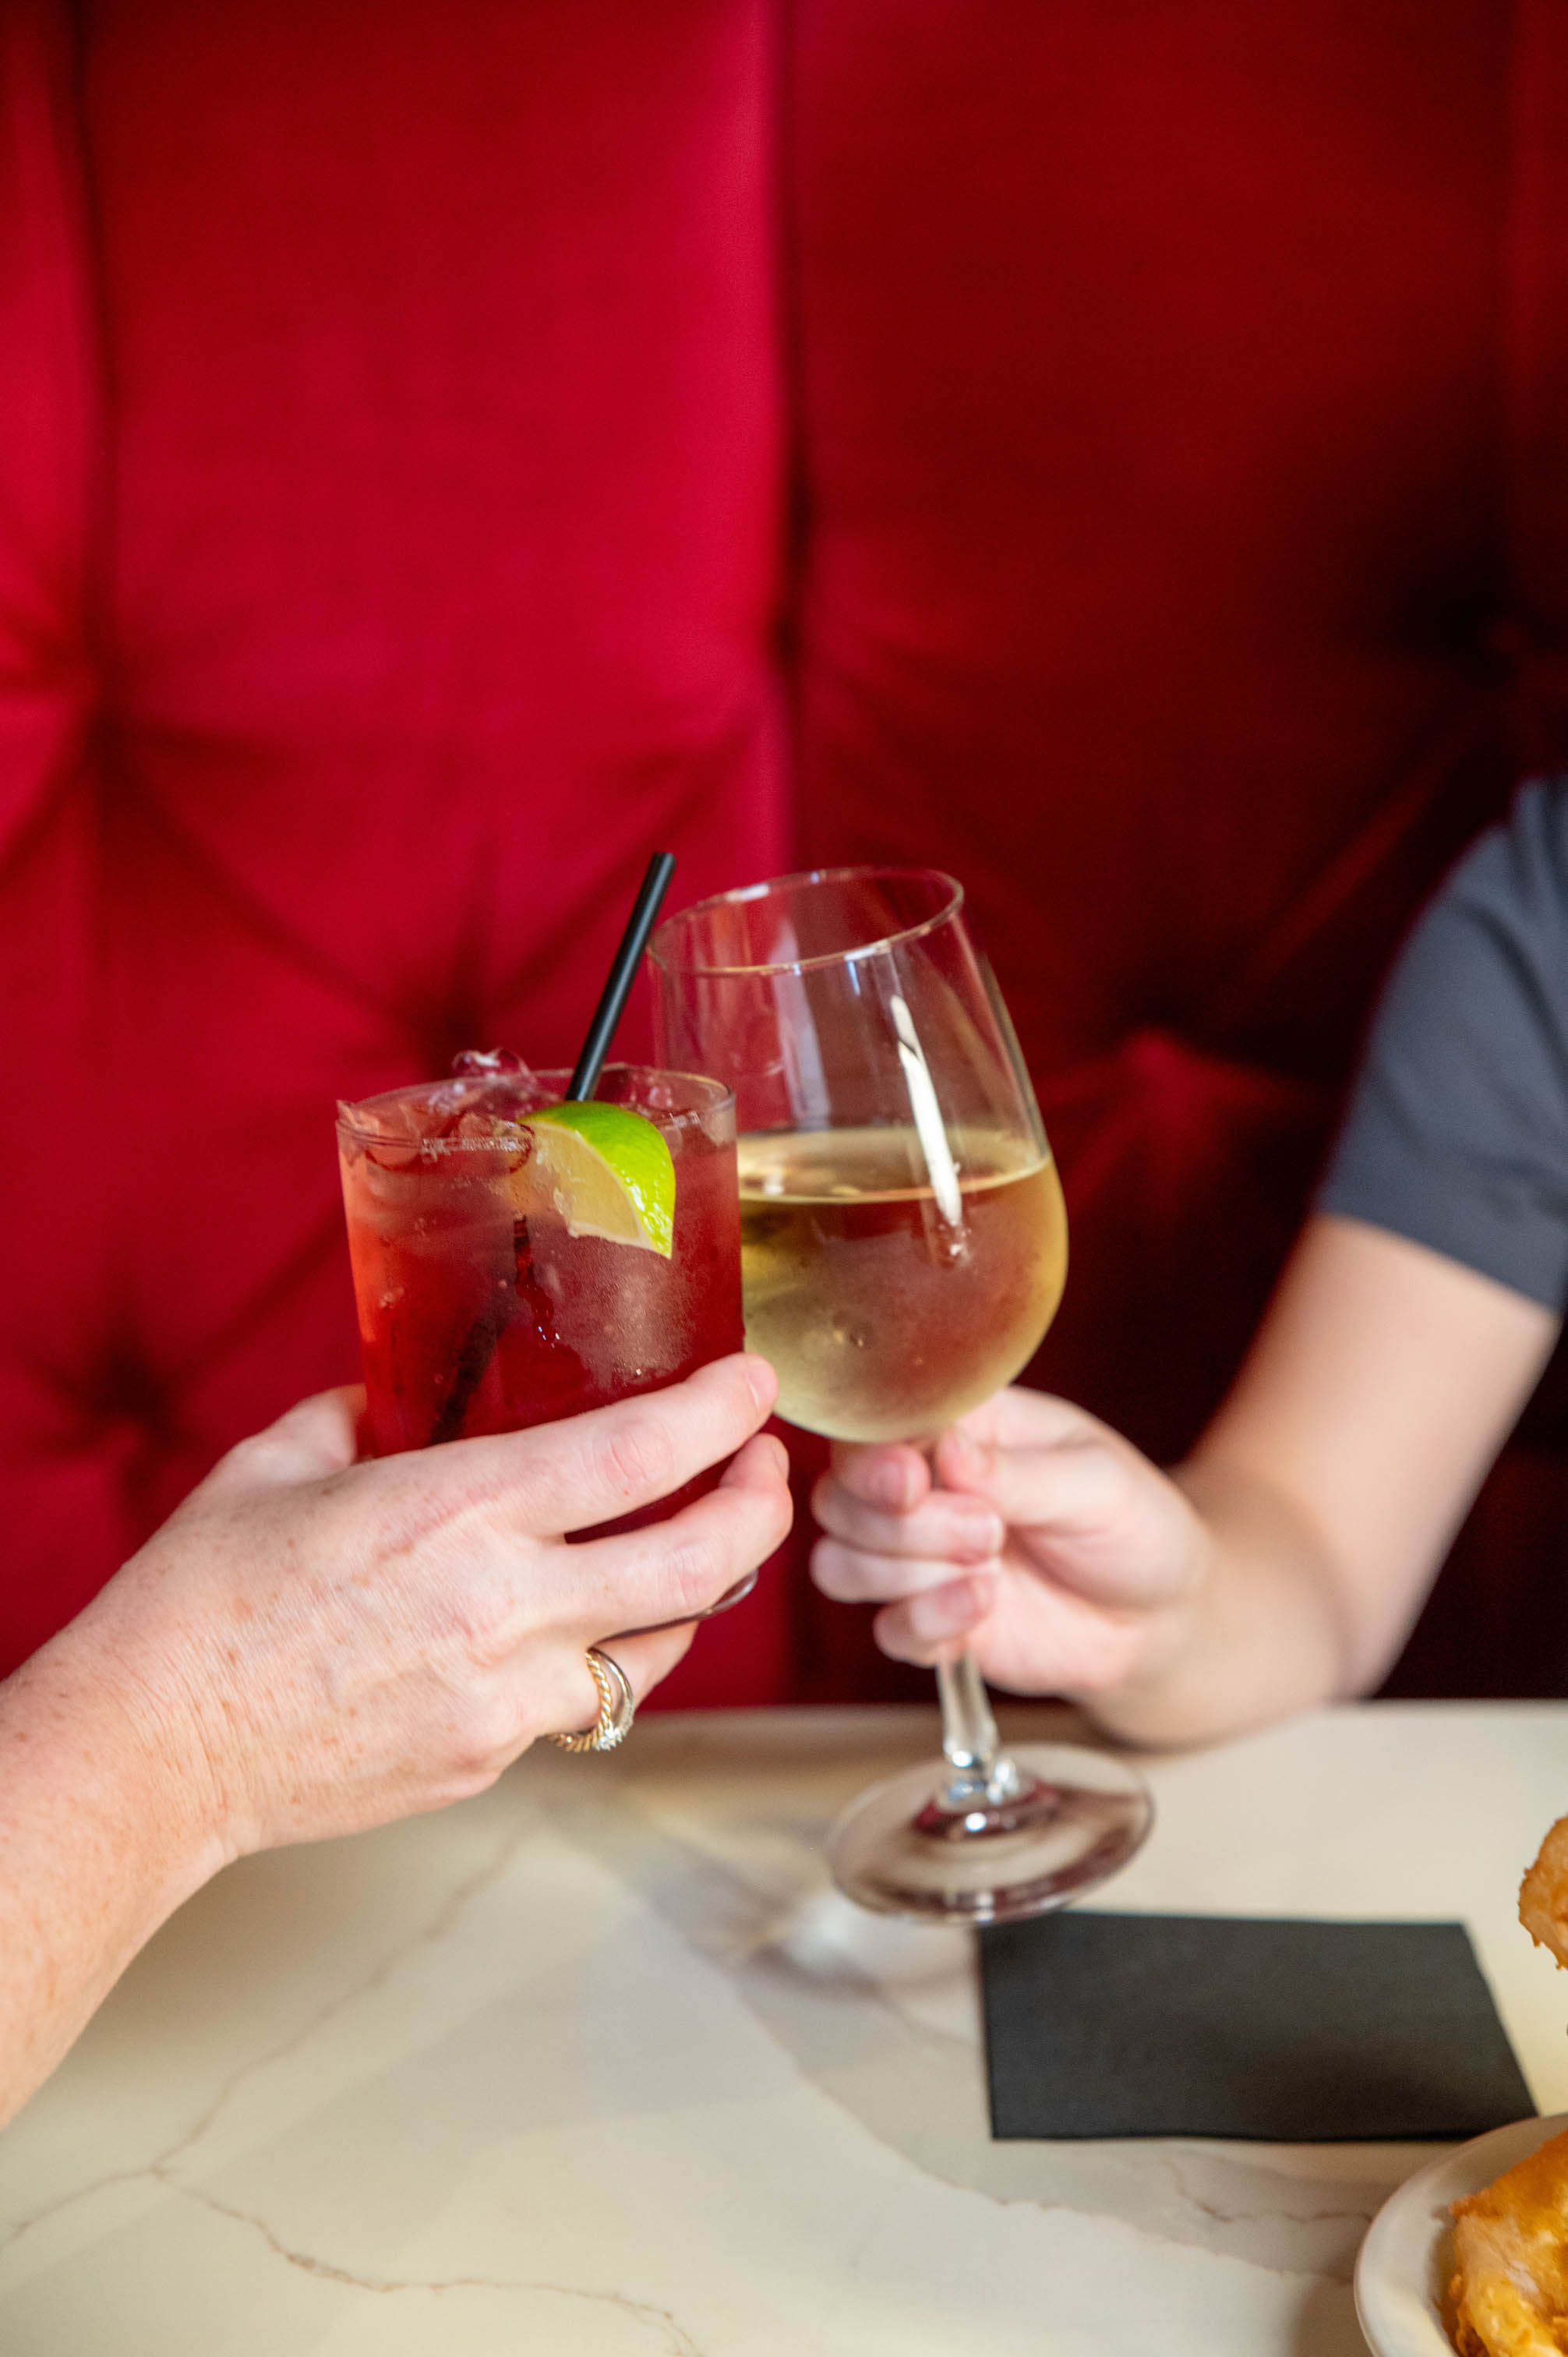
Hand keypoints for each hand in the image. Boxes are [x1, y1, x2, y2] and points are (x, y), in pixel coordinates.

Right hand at [67, 1354, 790, 1865]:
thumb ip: (360, 1413)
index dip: (719, 1413)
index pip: (639, 1455)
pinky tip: (596, 1623)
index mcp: (460, 1512)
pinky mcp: (490, 1761)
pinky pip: (587, 1703)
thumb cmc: (200, 1603)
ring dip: (703, 1589)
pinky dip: (611, 1656)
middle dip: (759, 1506)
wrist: (153, 1753)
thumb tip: (399, 1392)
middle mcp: (505, 1607)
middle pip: (698, 1562)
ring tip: (702, 1543)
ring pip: (664, 1646)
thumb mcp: (279, 1464)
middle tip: (766, 1469)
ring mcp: (506, 1700)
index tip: (751, 1384)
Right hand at [811, 1387, 1204, 1701]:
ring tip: (989, 1567)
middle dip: (901, 1524)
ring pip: (840, 1563)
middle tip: (989, 1532)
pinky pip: (885, 1628)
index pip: (873, 1429)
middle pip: (838, 1499)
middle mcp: (925, 1489)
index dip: (874, 1459)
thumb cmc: (1135, 1526)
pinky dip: (924, 1621)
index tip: (912, 1482)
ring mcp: (920, 1561)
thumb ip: (1017, 1472)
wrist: (1167, 1618)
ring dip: (904, 1570)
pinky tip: (982, 1608)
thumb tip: (945, 1452)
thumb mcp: (1097, 1482)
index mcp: (959, 1428)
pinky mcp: (932, 1625)